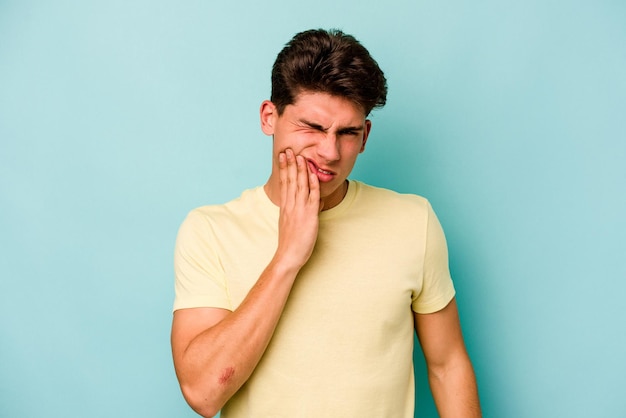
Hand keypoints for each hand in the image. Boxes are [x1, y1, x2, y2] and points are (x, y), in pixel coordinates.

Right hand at [274, 148, 320, 270]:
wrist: (288, 255)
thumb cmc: (290, 243)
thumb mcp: (289, 223)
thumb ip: (294, 211)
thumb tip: (298, 204)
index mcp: (285, 206)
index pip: (284, 182)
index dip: (284, 168)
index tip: (282, 156)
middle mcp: (291, 205)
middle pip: (290, 180)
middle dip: (290, 163)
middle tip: (288, 149)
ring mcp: (299, 209)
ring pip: (300, 185)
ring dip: (300, 170)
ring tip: (299, 156)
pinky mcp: (309, 215)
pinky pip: (312, 197)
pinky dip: (313, 185)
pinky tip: (312, 174)